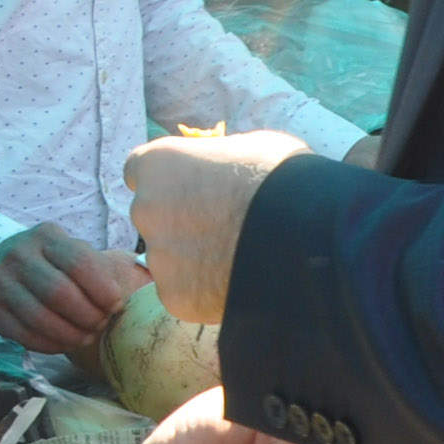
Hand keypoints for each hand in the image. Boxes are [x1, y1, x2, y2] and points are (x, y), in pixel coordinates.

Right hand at [0, 224, 149, 354]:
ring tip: (84, 337)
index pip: (79, 264)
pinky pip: (23, 334)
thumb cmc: (43, 259)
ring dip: (70, 335)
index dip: (103, 291)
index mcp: (45, 237)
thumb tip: (131, 297)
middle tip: (99, 325)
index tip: (115, 306)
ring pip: (40, 318)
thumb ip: (93, 268)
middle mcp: (18, 255)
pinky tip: (62, 342)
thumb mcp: (65, 249)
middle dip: (88, 317)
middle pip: (60, 294)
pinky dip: (49, 344)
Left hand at [125, 130, 310, 324]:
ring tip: (236, 259)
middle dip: (179, 223)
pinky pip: (185, 293)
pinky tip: (237, 284)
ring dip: (192, 260)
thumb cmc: (281, 177)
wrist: (304, 234)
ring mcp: (157, 255)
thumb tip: (219, 170)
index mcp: (157, 163)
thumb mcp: (248, 147)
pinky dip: (204, 292)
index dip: (165, 183)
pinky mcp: (174, 296)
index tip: (186, 191)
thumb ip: (217, 160)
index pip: (139, 173)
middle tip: (220, 230)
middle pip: (153, 218)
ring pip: (169, 259)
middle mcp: (145, 209)